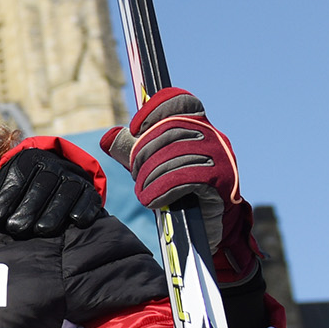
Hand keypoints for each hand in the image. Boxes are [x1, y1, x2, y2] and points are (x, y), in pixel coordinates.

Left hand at [0, 143, 104, 237]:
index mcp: (31, 159)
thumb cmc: (24, 188)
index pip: (20, 176)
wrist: (59, 178)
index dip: (8, 197)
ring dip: (55, 211)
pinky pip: (90, 197)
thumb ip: (1, 197)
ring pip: (67, 191)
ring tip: (42, 230)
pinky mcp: (90, 189)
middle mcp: (54, 165)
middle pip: (43, 184)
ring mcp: (74, 176)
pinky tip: (76, 221)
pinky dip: (85, 208)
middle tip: (16, 228)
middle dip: (29, 207)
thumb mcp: (8, 185)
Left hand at [100, 89, 258, 284]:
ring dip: (151, 176)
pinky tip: (153, 200)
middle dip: (145, 152)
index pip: (180, 101)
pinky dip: (163, 190)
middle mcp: (213, 137)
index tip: (135, 128)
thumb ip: (134, 151)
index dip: (155, 109)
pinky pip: (186, 178)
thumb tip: (107, 137)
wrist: (208, 226)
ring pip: (175, 156)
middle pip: (170, 130)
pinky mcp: (221, 181)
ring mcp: (220, 157)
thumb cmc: (180, 191)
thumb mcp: (155, 166)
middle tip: (136, 174)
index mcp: (199, 126)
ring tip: (142, 192)